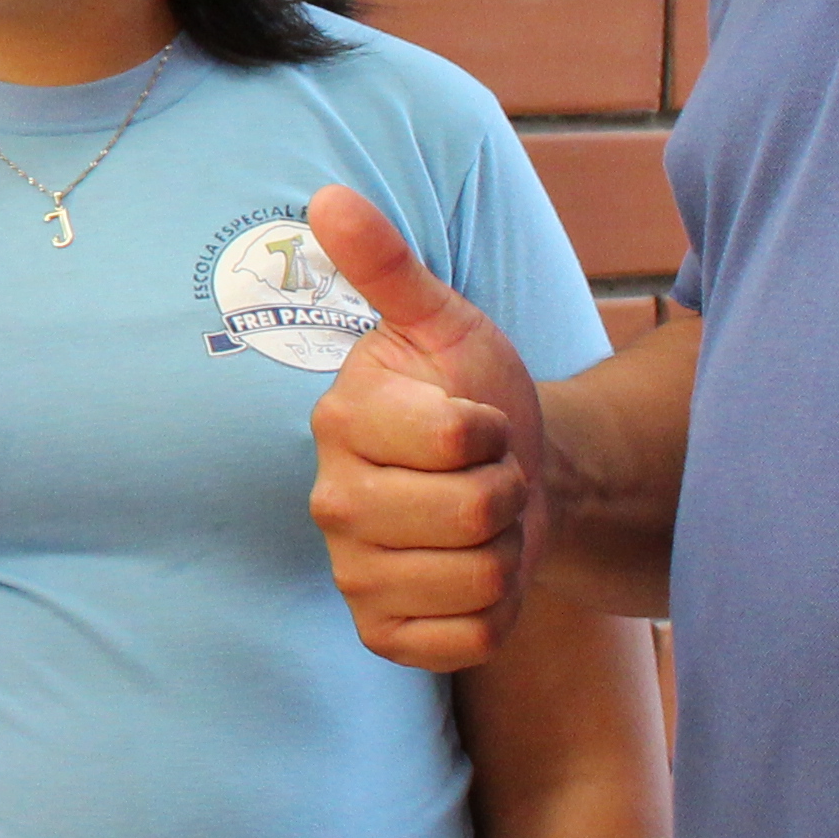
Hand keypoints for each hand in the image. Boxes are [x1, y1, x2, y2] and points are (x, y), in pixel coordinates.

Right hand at [302, 185, 549, 671]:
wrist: (508, 476)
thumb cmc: (475, 392)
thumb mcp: (447, 323)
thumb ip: (389, 266)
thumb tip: (329, 198)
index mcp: (342, 421)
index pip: (457, 438)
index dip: (495, 428)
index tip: (481, 417)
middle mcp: (331, 502)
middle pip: (473, 516)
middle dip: (509, 491)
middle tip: (490, 474)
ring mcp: (354, 573)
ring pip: (479, 578)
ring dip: (508, 551)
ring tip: (485, 522)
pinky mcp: (382, 634)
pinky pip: (470, 639)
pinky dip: (498, 612)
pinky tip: (475, 575)